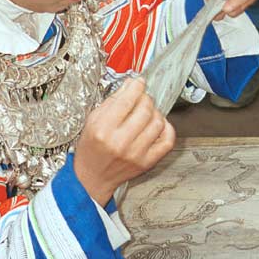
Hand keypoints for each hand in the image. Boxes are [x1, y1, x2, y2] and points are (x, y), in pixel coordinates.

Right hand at [74, 77, 174, 205]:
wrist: (93, 177)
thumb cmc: (91, 148)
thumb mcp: (93, 120)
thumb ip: (112, 102)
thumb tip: (130, 85)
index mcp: (103, 129)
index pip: (126, 101)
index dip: (136, 87)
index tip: (138, 82)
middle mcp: (120, 142)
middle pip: (145, 109)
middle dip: (145, 98)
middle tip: (141, 98)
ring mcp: (136, 154)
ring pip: (158, 122)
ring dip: (155, 112)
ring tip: (147, 112)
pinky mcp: (147, 162)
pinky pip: (167, 141)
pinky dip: (166, 128)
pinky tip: (158, 125)